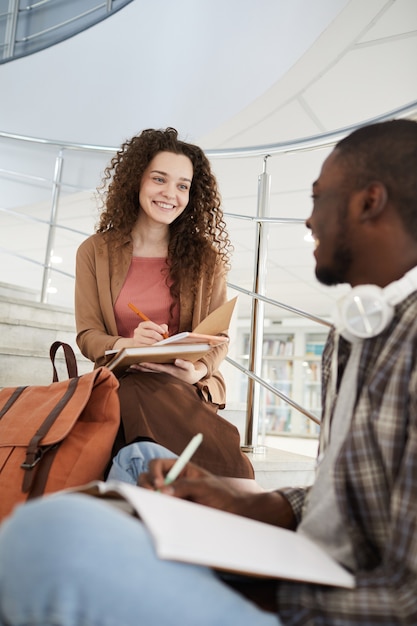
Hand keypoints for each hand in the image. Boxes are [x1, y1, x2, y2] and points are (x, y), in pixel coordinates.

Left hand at [131, 359, 207, 383]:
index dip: (149, 365)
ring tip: (127, 367)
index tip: (141, 361)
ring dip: (138, 370)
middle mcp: (163, 373)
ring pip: (147, 372)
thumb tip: (178, 360)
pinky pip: (147, 372)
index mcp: (170, 370)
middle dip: (140, 367)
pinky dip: (140, 371)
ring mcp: (160, 373)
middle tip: (130, 364)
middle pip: (149, 370)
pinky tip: (132, 369)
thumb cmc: (189, 370)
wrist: (189, 377)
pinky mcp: (159, 372)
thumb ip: (184, 364)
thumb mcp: (190, 367)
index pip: (157, 367)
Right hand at [132, 321, 168, 345]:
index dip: (158, 328)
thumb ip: (162, 327)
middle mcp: (137, 331)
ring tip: (160, 343)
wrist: (141, 342)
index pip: (149, 324)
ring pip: (151, 341)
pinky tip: (156, 346)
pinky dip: (154, 347)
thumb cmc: (151, 335)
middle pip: (152, 333)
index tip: (163, 332)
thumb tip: (165, 331)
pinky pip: (148, 347)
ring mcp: (136, 339)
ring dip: (158, 343)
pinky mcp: (137, 346)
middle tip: (163, 339)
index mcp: (142, 325)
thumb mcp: (156, 329)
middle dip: (160, 337)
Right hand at [138, 458, 296, 527]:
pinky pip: (158, 509)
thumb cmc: (223, 495)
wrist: (234, 513)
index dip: (154, 471)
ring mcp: (171, 496)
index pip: (158, 464)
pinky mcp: (173, 510)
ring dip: (146, 498)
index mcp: (180, 469)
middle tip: (151, 495)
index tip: (159, 483)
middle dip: (145, 485)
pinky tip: (156, 515)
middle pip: (148, 478)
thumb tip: (162, 491)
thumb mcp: (205, 487)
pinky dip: (153, 511)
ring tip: (154, 506)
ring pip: (150, 494)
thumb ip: (184, 486)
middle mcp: (173, 481)